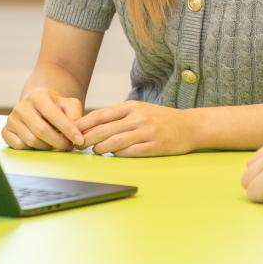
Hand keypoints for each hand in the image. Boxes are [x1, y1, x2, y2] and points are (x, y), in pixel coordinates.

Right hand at [2, 88, 84, 150]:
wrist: (36, 105)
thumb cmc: (55, 106)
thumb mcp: (69, 105)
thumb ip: (75, 115)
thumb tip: (77, 132)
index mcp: (38, 96)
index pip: (54, 115)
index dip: (68, 130)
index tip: (79, 141)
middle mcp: (22, 106)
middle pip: (42, 131)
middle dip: (59, 142)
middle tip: (69, 146)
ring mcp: (12, 119)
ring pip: (31, 141)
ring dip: (47, 146)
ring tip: (56, 143)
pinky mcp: (6, 131)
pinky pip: (19, 146)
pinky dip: (32, 149)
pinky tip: (41, 143)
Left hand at [76, 101, 193, 156]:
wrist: (190, 126)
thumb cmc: (161, 119)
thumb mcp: (140, 110)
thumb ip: (119, 116)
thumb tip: (93, 126)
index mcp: (132, 107)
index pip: (101, 114)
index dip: (84, 124)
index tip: (72, 131)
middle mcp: (138, 117)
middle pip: (104, 129)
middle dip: (87, 138)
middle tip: (77, 145)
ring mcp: (146, 132)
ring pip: (115, 141)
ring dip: (101, 148)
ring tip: (94, 151)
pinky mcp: (154, 146)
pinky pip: (131, 152)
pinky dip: (119, 155)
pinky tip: (113, 156)